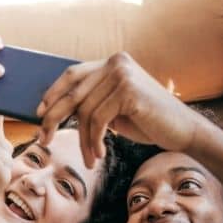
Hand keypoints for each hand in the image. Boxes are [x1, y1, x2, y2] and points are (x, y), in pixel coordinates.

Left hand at [37, 52, 206, 166]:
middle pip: (73, 92)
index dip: (53, 93)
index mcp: (113, 63)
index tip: (38, 113)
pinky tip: (101, 155)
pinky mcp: (128, 91)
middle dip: (53, 118)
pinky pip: (98, 120)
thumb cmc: (149, 122)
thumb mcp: (116, 109)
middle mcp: (116, 63)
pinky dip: (94, 141)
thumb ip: (94, 102)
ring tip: (90, 159)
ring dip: (83, 140)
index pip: (73, 74)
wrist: (183, 131)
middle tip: (43, 139)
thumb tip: (60, 110)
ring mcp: (123, 75)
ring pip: (85, 111)